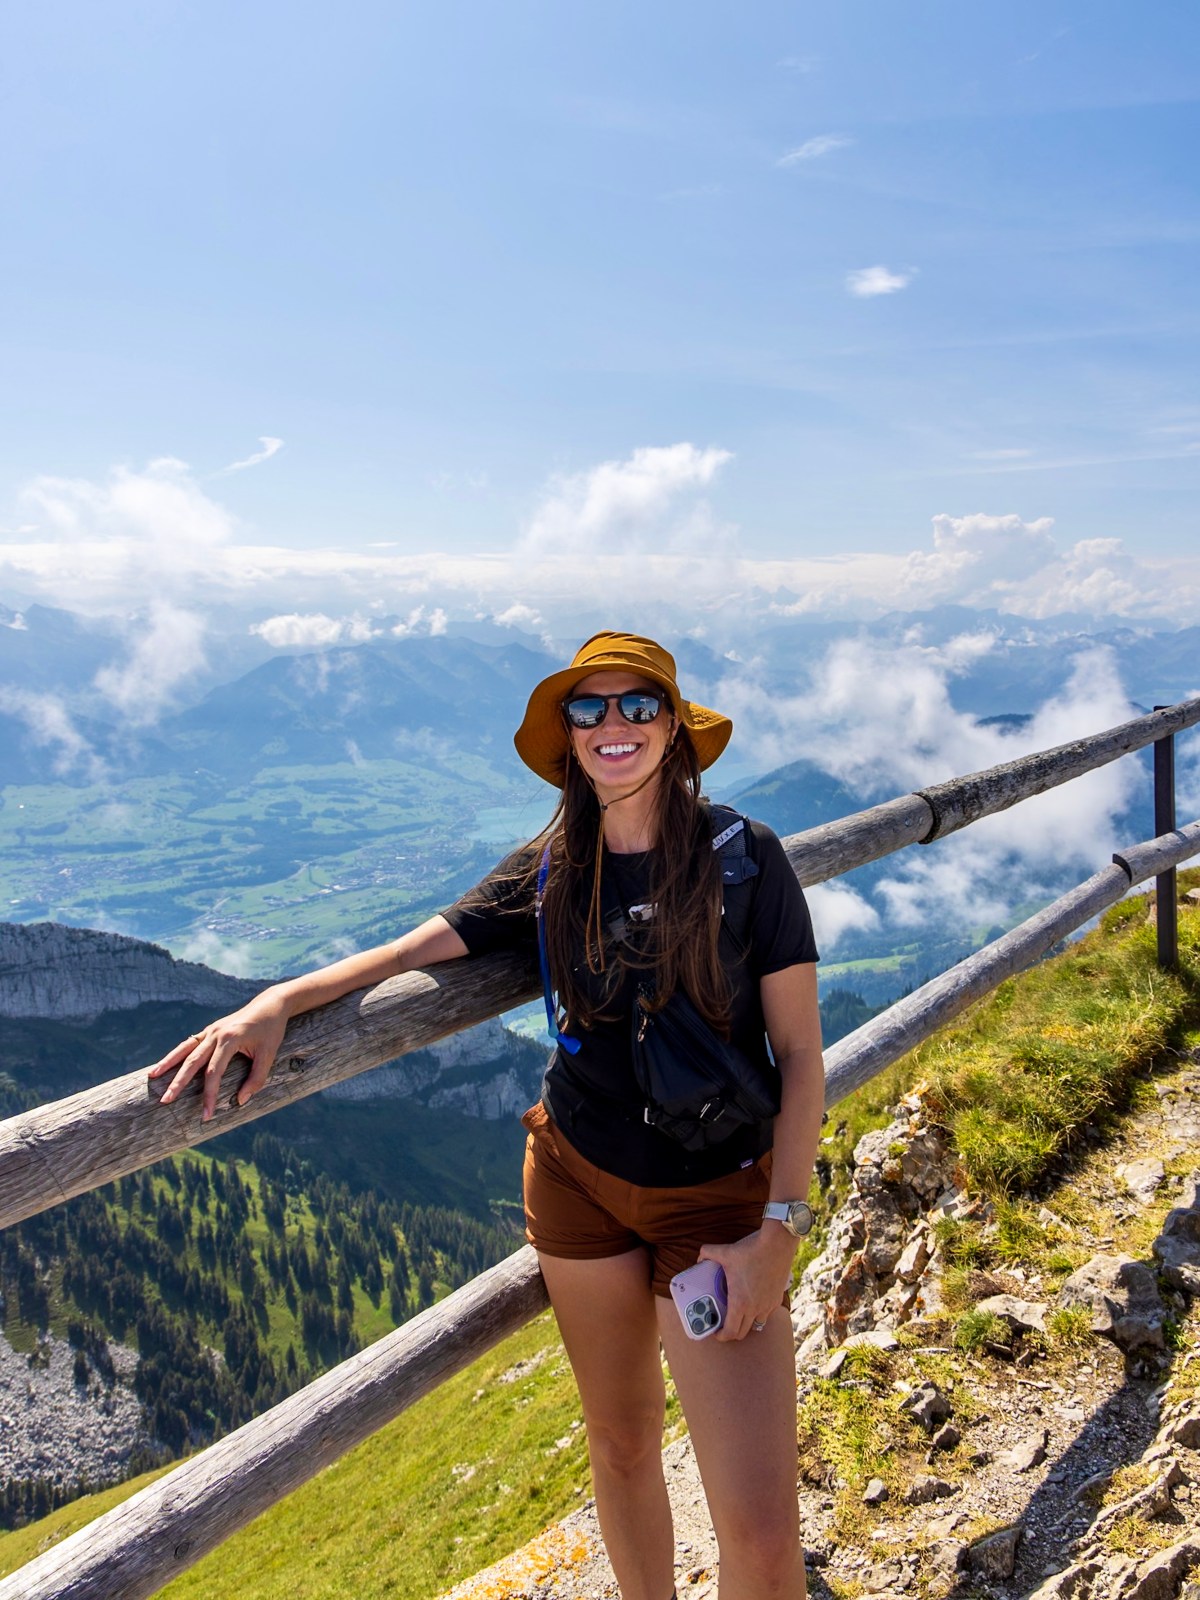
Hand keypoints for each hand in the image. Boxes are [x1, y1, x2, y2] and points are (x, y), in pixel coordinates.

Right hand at [147, 991, 289, 1121]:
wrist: (271, 1004)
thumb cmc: (271, 1030)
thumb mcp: (268, 1055)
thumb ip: (256, 1079)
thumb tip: (240, 1102)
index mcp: (230, 1039)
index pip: (214, 1073)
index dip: (209, 1095)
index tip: (206, 1115)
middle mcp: (216, 1034)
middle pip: (192, 1061)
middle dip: (178, 1083)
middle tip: (165, 1101)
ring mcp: (211, 1030)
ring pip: (185, 1049)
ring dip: (168, 1063)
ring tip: (152, 1077)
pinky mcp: (210, 1030)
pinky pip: (189, 1043)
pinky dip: (176, 1053)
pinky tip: (165, 1064)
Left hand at [698, 1227, 796, 1341]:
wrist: (777, 1244)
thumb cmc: (751, 1250)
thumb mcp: (725, 1251)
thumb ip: (707, 1253)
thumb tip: (699, 1258)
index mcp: (740, 1302)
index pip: (731, 1332)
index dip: (722, 1336)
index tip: (716, 1332)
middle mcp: (755, 1308)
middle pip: (743, 1333)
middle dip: (732, 1332)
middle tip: (724, 1324)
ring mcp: (768, 1305)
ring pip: (757, 1324)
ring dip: (747, 1323)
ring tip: (739, 1313)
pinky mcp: (777, 1298)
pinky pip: (767, 1312)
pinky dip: (759, 1312)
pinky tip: (754, 1300)